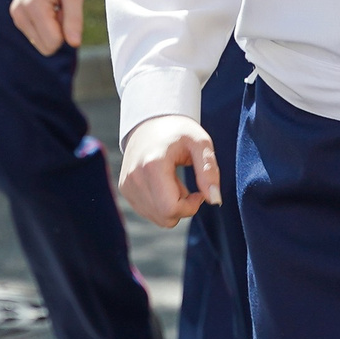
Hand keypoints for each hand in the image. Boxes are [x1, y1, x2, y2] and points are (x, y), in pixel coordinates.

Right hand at [9, 0, 84, 54]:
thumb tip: (74, 43)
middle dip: (58, 34)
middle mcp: (20, 13)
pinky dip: (44, 30)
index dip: (65, 31)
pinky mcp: (17, 21)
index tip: (64, 12)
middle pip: (47, 47)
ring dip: (51, 32)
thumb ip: (74, 19)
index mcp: (34, 5)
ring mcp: (16, 18)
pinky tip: (45, 14)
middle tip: (59, 12)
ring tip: (52, 11)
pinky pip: (36, 39)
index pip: (53, 41)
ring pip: (41, 45)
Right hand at [117, 114, 218, 228]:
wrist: (150, 120)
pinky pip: (149, 211)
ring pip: (157, 218)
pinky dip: (160, 204)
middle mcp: (134, 177)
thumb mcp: (201, 143)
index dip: (191, 207)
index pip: (171, 209)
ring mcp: (127, 184)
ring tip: (172, 181)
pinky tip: (162, 184)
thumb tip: (214, 199)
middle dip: (182, 208)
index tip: (199, 192)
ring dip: (171, 206)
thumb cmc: (178, 130)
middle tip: (185, 186)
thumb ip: (209, 171)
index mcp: (152, 165)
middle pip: (165, 218)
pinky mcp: (124, 189)